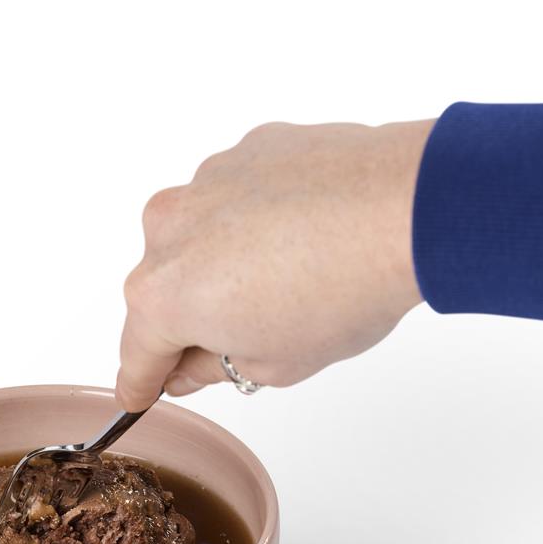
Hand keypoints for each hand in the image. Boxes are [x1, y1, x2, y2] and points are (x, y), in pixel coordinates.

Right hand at [115, 119, 434, 410]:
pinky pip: (241, 196)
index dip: (140, 382)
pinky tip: (310, 233)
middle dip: (197, 314)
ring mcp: (207, 181)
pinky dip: (262, 217)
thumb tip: (193, 365)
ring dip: (230, 260)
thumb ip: (215, 368)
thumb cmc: (342, 292)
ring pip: (203, 236)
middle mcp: (168, 230)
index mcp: (163, 295)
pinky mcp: (249, 149)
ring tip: (296, 277)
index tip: (137, 394)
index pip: (138, 354)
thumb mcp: (274, 364)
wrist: (405, 208)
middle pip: (168, 288)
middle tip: (249, 336)